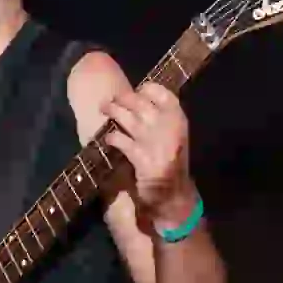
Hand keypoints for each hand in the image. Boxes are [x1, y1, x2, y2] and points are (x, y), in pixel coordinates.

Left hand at [101, 83, 197, 224]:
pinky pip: (121, 141)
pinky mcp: (142, 158)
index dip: (147, 89)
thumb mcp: (173, 136)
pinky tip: (107, 138)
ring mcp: (155, 142)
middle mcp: (168, 126)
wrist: (174, 193)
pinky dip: (112, 137)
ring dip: (113, 111)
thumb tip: (137, 99)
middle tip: (111, 100)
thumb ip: (161, 118)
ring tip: (104, 108)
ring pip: (128, 118)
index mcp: (179, 119)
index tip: (137, 89)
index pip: (163, 94)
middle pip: (140, 102)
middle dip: (122, 98)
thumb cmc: (171, 162)